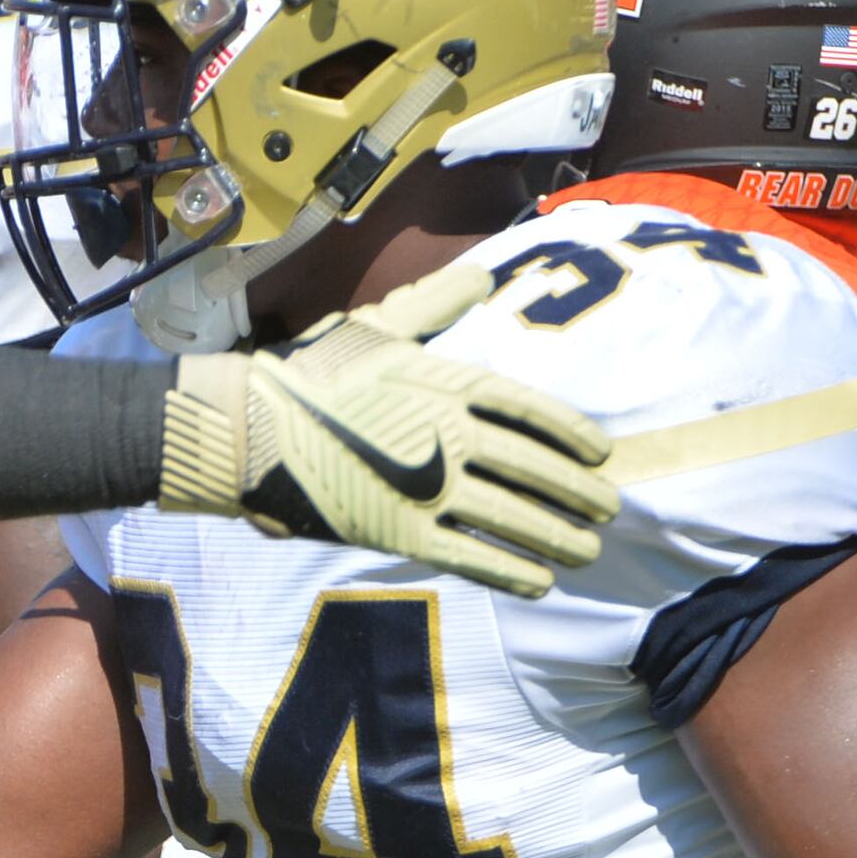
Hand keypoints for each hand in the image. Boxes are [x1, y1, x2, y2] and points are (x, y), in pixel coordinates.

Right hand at [161, 264, 616, 594]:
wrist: (247, 426)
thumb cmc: (308, 370)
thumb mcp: (377, 325)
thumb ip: (433, 301)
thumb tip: (479, 274)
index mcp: (445, 382)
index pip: (528, 408)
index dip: (570, 432)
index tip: (601, 452)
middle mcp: (447, 434)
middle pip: (532, 467)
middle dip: (576, 491)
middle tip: (610, 509)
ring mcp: (426, 486)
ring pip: (511, 516)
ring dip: (557, 536)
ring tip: (588, 551)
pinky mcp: (399, 531)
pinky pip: (468, 555)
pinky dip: (508, 570)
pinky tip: (539, 582)